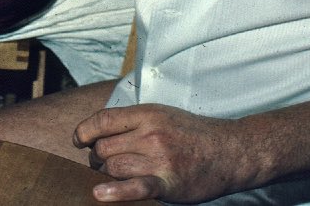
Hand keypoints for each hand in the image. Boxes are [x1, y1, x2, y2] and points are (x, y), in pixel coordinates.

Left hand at [75, 104, 248, 202]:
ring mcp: (159, 159)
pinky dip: (116, 192)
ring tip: (114, 176)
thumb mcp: (162, 115)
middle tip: (104, 163)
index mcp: (147, 114)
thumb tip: (99, 132)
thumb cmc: (192, 134)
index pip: (102, 120)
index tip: (79, 141)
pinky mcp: (168, 183)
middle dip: (97, 158)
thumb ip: (132, 122)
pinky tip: (100, 194)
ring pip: (113, 168)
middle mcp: (151, 134)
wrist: (231, 151)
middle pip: (104, 148)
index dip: (84, 131)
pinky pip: (136, 187)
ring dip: (107, 175)